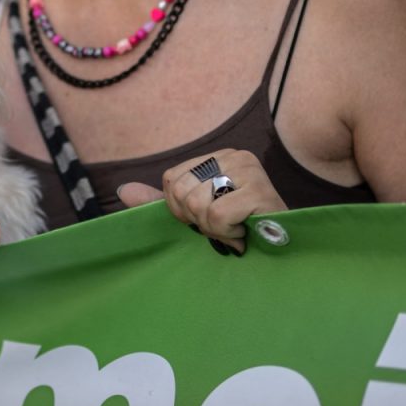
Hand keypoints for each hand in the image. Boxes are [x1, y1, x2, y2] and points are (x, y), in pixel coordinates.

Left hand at [117, 149, 286, 254]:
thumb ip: (162, 201)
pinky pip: (217, 215)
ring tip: (236, 229)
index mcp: (218, 156)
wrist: (282, 248)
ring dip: (214, 229)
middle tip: (223, 226)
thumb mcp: (196, 212)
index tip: (207, 217)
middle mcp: (235, 156)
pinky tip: (245, 232)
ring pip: (197, 204)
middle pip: (181, 191)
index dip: (181, 209)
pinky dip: (227, 233)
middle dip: (197, 220)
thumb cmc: (239, 228)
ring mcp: (251, 171)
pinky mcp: (262, 192)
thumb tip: (123, 191)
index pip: (171, 180)